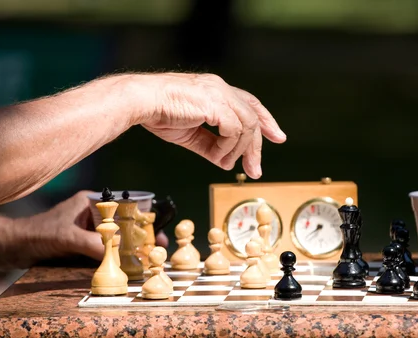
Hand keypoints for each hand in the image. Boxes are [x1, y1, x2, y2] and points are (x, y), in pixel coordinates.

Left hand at [17, 191, 167, 261]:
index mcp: (90, 203)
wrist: (13, 248)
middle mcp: (92, 215)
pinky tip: (128, 264)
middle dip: (141, 233)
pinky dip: (117, 256)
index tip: (156, 225)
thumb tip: (117, 254)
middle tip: (157, 243)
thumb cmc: (37, 234)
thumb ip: (93, 244)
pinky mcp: (84, 245)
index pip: (123, 204)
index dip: (142, 214)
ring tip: (148, 255)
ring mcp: (88, 231)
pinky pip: (106, 249)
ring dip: (131, 246)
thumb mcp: (68, 238)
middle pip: (123, 222)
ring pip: (116, 237)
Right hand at [137, 73, 286, 178]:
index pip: (250, 104)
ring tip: (227, 164)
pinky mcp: (216, 104)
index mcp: (216, 90)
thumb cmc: (158, 113)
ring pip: (247, 126)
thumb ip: (211, 146)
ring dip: (240, 151)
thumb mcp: (190, 134)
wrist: (141, 102)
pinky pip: (234, 131)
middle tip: (256, 170)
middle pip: (253, 117)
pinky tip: (217, 156)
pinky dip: (228, 148)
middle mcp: (221, 88)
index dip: (266, 120)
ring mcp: (220, 94)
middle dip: (257, 146)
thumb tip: (226, 162)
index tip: (276, 137)